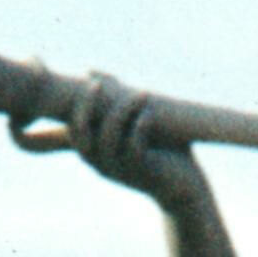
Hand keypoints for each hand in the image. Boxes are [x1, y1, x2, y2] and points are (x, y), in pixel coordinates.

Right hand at [68, 73, 206, 213]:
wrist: (183, 185)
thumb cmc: (156, 148)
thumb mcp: (131, 119)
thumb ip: (112, 97)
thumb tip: (90, 70)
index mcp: (98, 154)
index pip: (74, 131)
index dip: (77, 106)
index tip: (91, 80)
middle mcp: (104, 164)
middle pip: (82, 137)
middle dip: (86, 107)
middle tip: (97, 83)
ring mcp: (121, 171)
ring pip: (109, 138)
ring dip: (123, 110)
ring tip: (143, 93)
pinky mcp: (142, 173)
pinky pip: (133, 148)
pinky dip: (140, 127)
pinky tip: (149, 113)